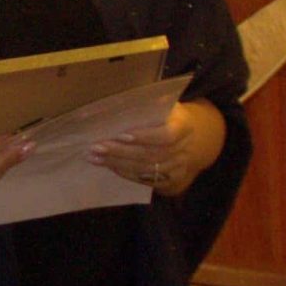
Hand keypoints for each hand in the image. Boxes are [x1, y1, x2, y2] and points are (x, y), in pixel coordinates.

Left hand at [90, 99, 223, 199]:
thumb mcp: (164, 106)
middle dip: (120, 152)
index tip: (120, 135)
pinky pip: (145, 179)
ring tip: (95, 157)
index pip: (166, 135)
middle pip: (151, 154)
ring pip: (146, 169)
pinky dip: (125, 172)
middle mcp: (184, 149)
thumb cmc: (168, 117)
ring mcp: (179, 168)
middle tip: (96, 147)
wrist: (190, 140)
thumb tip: (115, 104)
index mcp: (185, 126)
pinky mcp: (170, 181)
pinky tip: (109, 165)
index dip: (144, 137)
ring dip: (118, 163)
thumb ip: (147, 105)